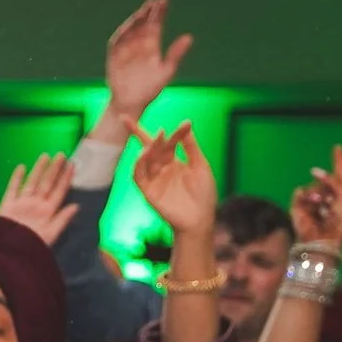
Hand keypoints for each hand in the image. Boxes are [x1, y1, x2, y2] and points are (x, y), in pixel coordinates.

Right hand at [0, 152, 78, 246]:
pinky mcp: (8, 205)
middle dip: (54, 169)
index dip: (66, 178)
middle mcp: (36, 205)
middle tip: (61, 155)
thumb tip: (76, 206)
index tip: (72, 165)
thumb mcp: (50, 234)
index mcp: (48, 211)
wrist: (7, 252)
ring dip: (38, 170)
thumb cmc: (30, 245)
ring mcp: (22, 204)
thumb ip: (62, 219)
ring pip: (32, 183)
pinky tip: (21, 167)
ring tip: (45, 156)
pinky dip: (16, 178)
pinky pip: (12, 189)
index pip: (59, 191)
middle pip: (47, 183)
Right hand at [103, 0, 192, 121]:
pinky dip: (121, 35)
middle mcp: (138, 46)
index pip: (156, 25)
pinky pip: (116, 43)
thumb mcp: (167, 70)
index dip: (159, 13)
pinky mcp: (114, 58)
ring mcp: (126, 51)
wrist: (131, 103)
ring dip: (134, 21)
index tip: (163, 0)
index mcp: (152, 47)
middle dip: (147, 13)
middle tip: (154, 1)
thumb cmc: (150, 89)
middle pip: (143, 25)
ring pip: (129, 31)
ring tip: (142, 12)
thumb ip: (176, 53)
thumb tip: (189, 37)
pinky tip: (127, 28)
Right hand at [127, 121, 217, 236]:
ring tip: (158, 136)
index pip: (166, 143)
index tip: (187, 122)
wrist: (200, 219)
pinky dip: (138, 164)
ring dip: (149, 147)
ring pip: (146, 159)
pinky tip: (144, 153)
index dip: (175, 132)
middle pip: (152, 148)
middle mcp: (161, 169)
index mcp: (173, 163)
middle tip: (162, 129)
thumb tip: (186, 125)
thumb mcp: (200, 166)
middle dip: (151, 137)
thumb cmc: (203, 194)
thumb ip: (191, 147)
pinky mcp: (148, 191)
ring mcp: (153, 180)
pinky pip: (138, 176)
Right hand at [294, 145, 341, 247]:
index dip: (340, 160)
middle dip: (327, 184)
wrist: (325, 238)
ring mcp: (312, 201)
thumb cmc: (341, 221)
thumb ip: (335, 180)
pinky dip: (306, 197)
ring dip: (318, 194)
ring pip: (313, 185)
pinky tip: (311, 206)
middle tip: (330, 201)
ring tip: (321, 207)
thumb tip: (314, 172)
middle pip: (325, 178)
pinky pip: (300, 191)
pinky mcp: (299, 206)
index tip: (338, 147)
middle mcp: (327, 196)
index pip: (341, 173)